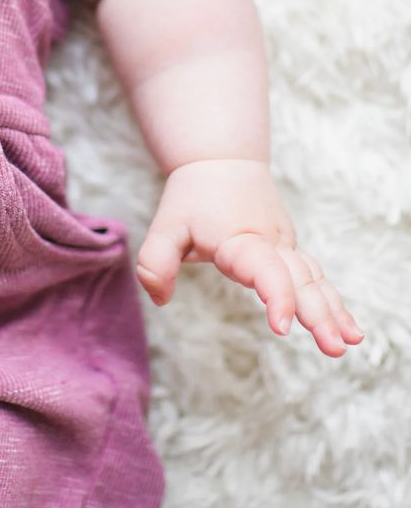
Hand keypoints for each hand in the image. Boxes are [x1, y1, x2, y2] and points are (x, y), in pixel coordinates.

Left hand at [135, 159, 364, 357]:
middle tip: (334, 348)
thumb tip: (161, 299)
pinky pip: (316, 277)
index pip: (265, 270)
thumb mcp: (165, 225)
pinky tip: (349, 329)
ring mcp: (285, 245)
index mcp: (240, 240)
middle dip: (319, 315)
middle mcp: (271, 243)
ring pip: (314, 279)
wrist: (221, 159)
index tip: (281, 326)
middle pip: (300, 280)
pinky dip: (333, 300)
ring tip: (350, 343)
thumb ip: (156, 262)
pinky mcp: (290, 250)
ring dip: (334, 310)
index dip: (276, 297)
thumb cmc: (193, 196)